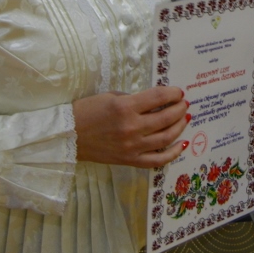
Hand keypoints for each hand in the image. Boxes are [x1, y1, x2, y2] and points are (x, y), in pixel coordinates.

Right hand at [74, 85, 189, 168]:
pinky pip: (157, 160)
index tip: (178, 91)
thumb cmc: (87, 111)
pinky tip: (182, 143)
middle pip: (166, 117)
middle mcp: (131, 127)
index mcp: (125, 108)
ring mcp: (132, 146)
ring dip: (180, 126)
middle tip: (184, 103)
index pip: (158, 97)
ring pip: (166, 137)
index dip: (173, 93)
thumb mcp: (110, 97)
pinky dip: (173, 152)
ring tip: (185, 117)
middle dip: (179, 108)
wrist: (68, 136)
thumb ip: (134, 99)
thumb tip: (156, 101)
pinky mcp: (130, 160)